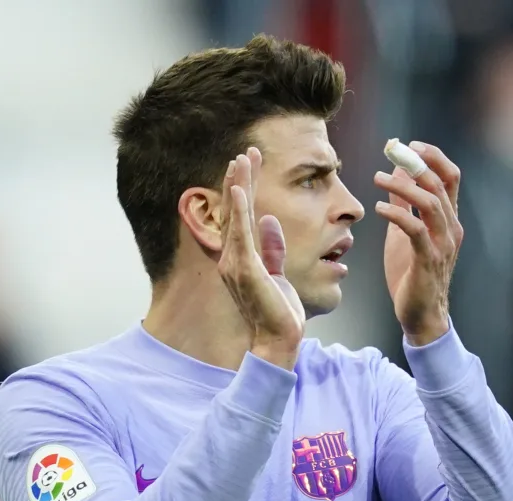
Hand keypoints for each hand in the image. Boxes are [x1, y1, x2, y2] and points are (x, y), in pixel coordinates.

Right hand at [218, 148, 304, 367]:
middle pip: (236, 211)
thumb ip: (273, 248)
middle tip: (247, 151)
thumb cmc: (280, 312)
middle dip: (241, 180)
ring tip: (241, 159)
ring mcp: (236, 263)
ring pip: (236, 217)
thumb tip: (270, 221)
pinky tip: (240, 190)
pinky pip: (241, 234)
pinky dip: (240, 211)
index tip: (250, 164)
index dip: (245, 189)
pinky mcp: (245, 269)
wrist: (279, 338)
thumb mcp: (279, 272)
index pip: (243, 216)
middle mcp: (232, 258)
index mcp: (241, 258)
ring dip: (238, 186)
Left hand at [374, 142, 462, 345]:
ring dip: (404, 187)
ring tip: (378, 178)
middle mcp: (451, 228)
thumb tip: (398, 171)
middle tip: (393, 153)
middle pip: (441, 185)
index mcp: (449, 219)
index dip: (433, 157)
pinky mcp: (428, 260)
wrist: (420, 315)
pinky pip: (415, 230)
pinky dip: (398, 214)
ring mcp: (442, 245)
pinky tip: (380, 208)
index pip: (450, 177)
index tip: (411, 145)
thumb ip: (404, 203)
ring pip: (430, 203)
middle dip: (417, 164)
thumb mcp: (405, 232)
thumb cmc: (411, 273)